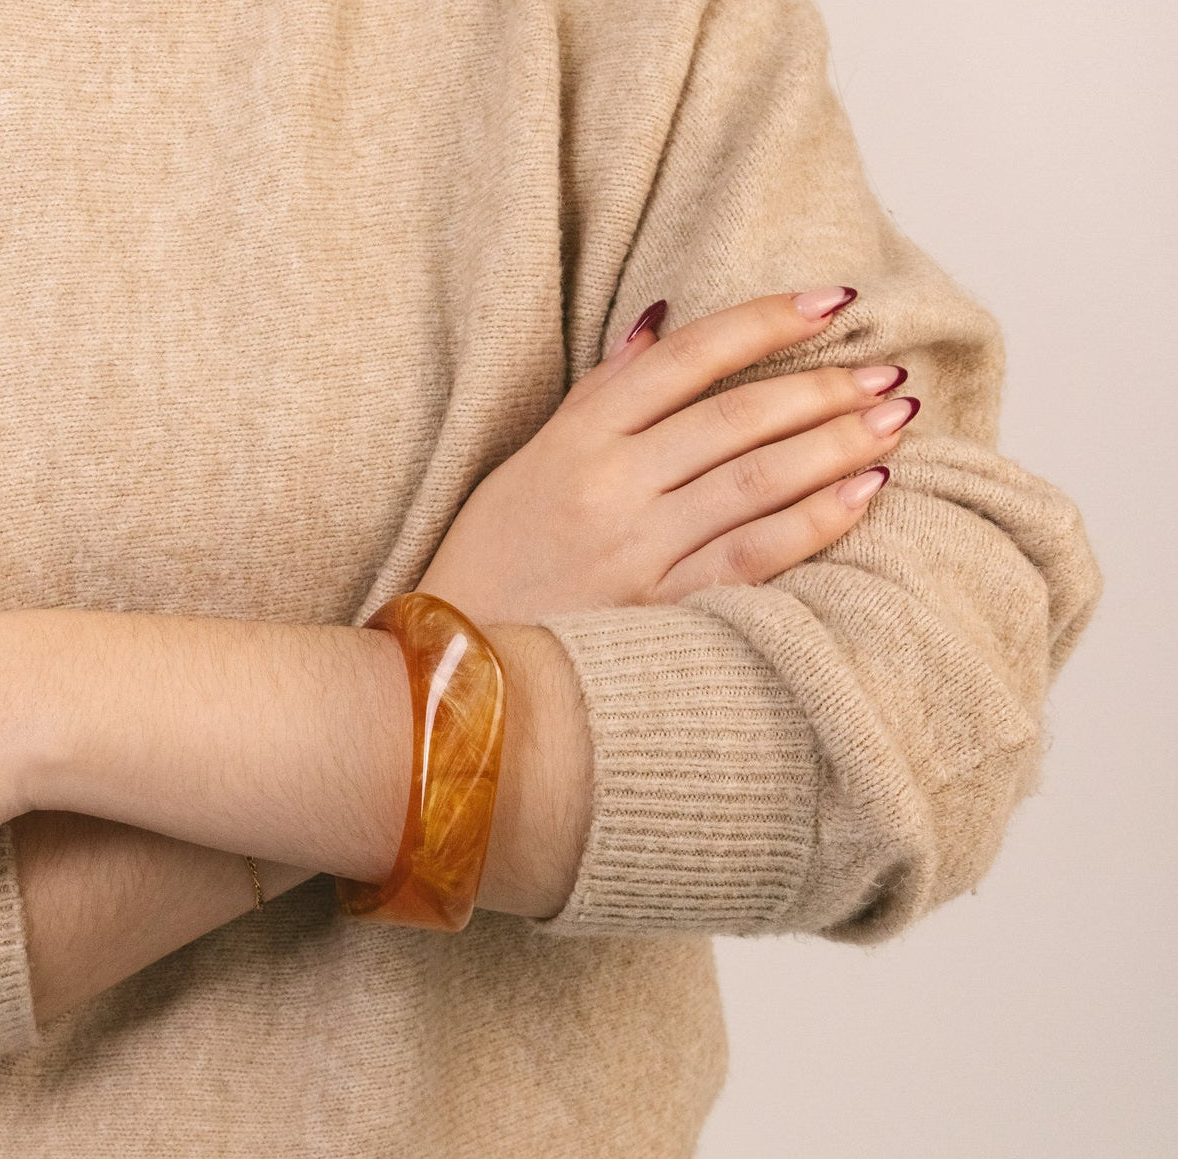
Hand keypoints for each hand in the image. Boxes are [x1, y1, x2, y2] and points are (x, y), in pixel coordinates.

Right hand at [416, 289, 918, 625]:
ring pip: (756, 480)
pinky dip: (815, 519)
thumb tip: (664, 320)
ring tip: (893, 418)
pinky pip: (753, 555)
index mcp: (577, 438)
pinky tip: (866, 492)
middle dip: (823, 387)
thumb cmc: (495, 556)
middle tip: (888, 371)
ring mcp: (636, 550)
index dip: (767, 321)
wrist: (458, 662)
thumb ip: (602, 392)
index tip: (834, 302)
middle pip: (736, 417)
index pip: (688, 358)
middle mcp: (609, 485)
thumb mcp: (531, 460)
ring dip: (837, 443)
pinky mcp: (660, 609)